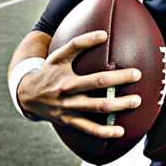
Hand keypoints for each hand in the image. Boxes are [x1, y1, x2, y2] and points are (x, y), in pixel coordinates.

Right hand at [17, 30, 141, 137]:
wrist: (27, 96)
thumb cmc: (48, 71)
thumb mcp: (58, 56)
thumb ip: (79, 43)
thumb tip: (104, 34)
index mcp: (67, 76)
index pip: (91, 71)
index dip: (107, 64)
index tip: (125, 59)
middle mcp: (68, 93)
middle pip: (98, 88)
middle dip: (120, 82)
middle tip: (138, 76)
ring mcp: (69, 108)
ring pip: (97, 109)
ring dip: (118, 106)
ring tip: (136, 102)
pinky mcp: (69, 121)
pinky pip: (89, 128)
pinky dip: (105, 132)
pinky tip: (120, 132)